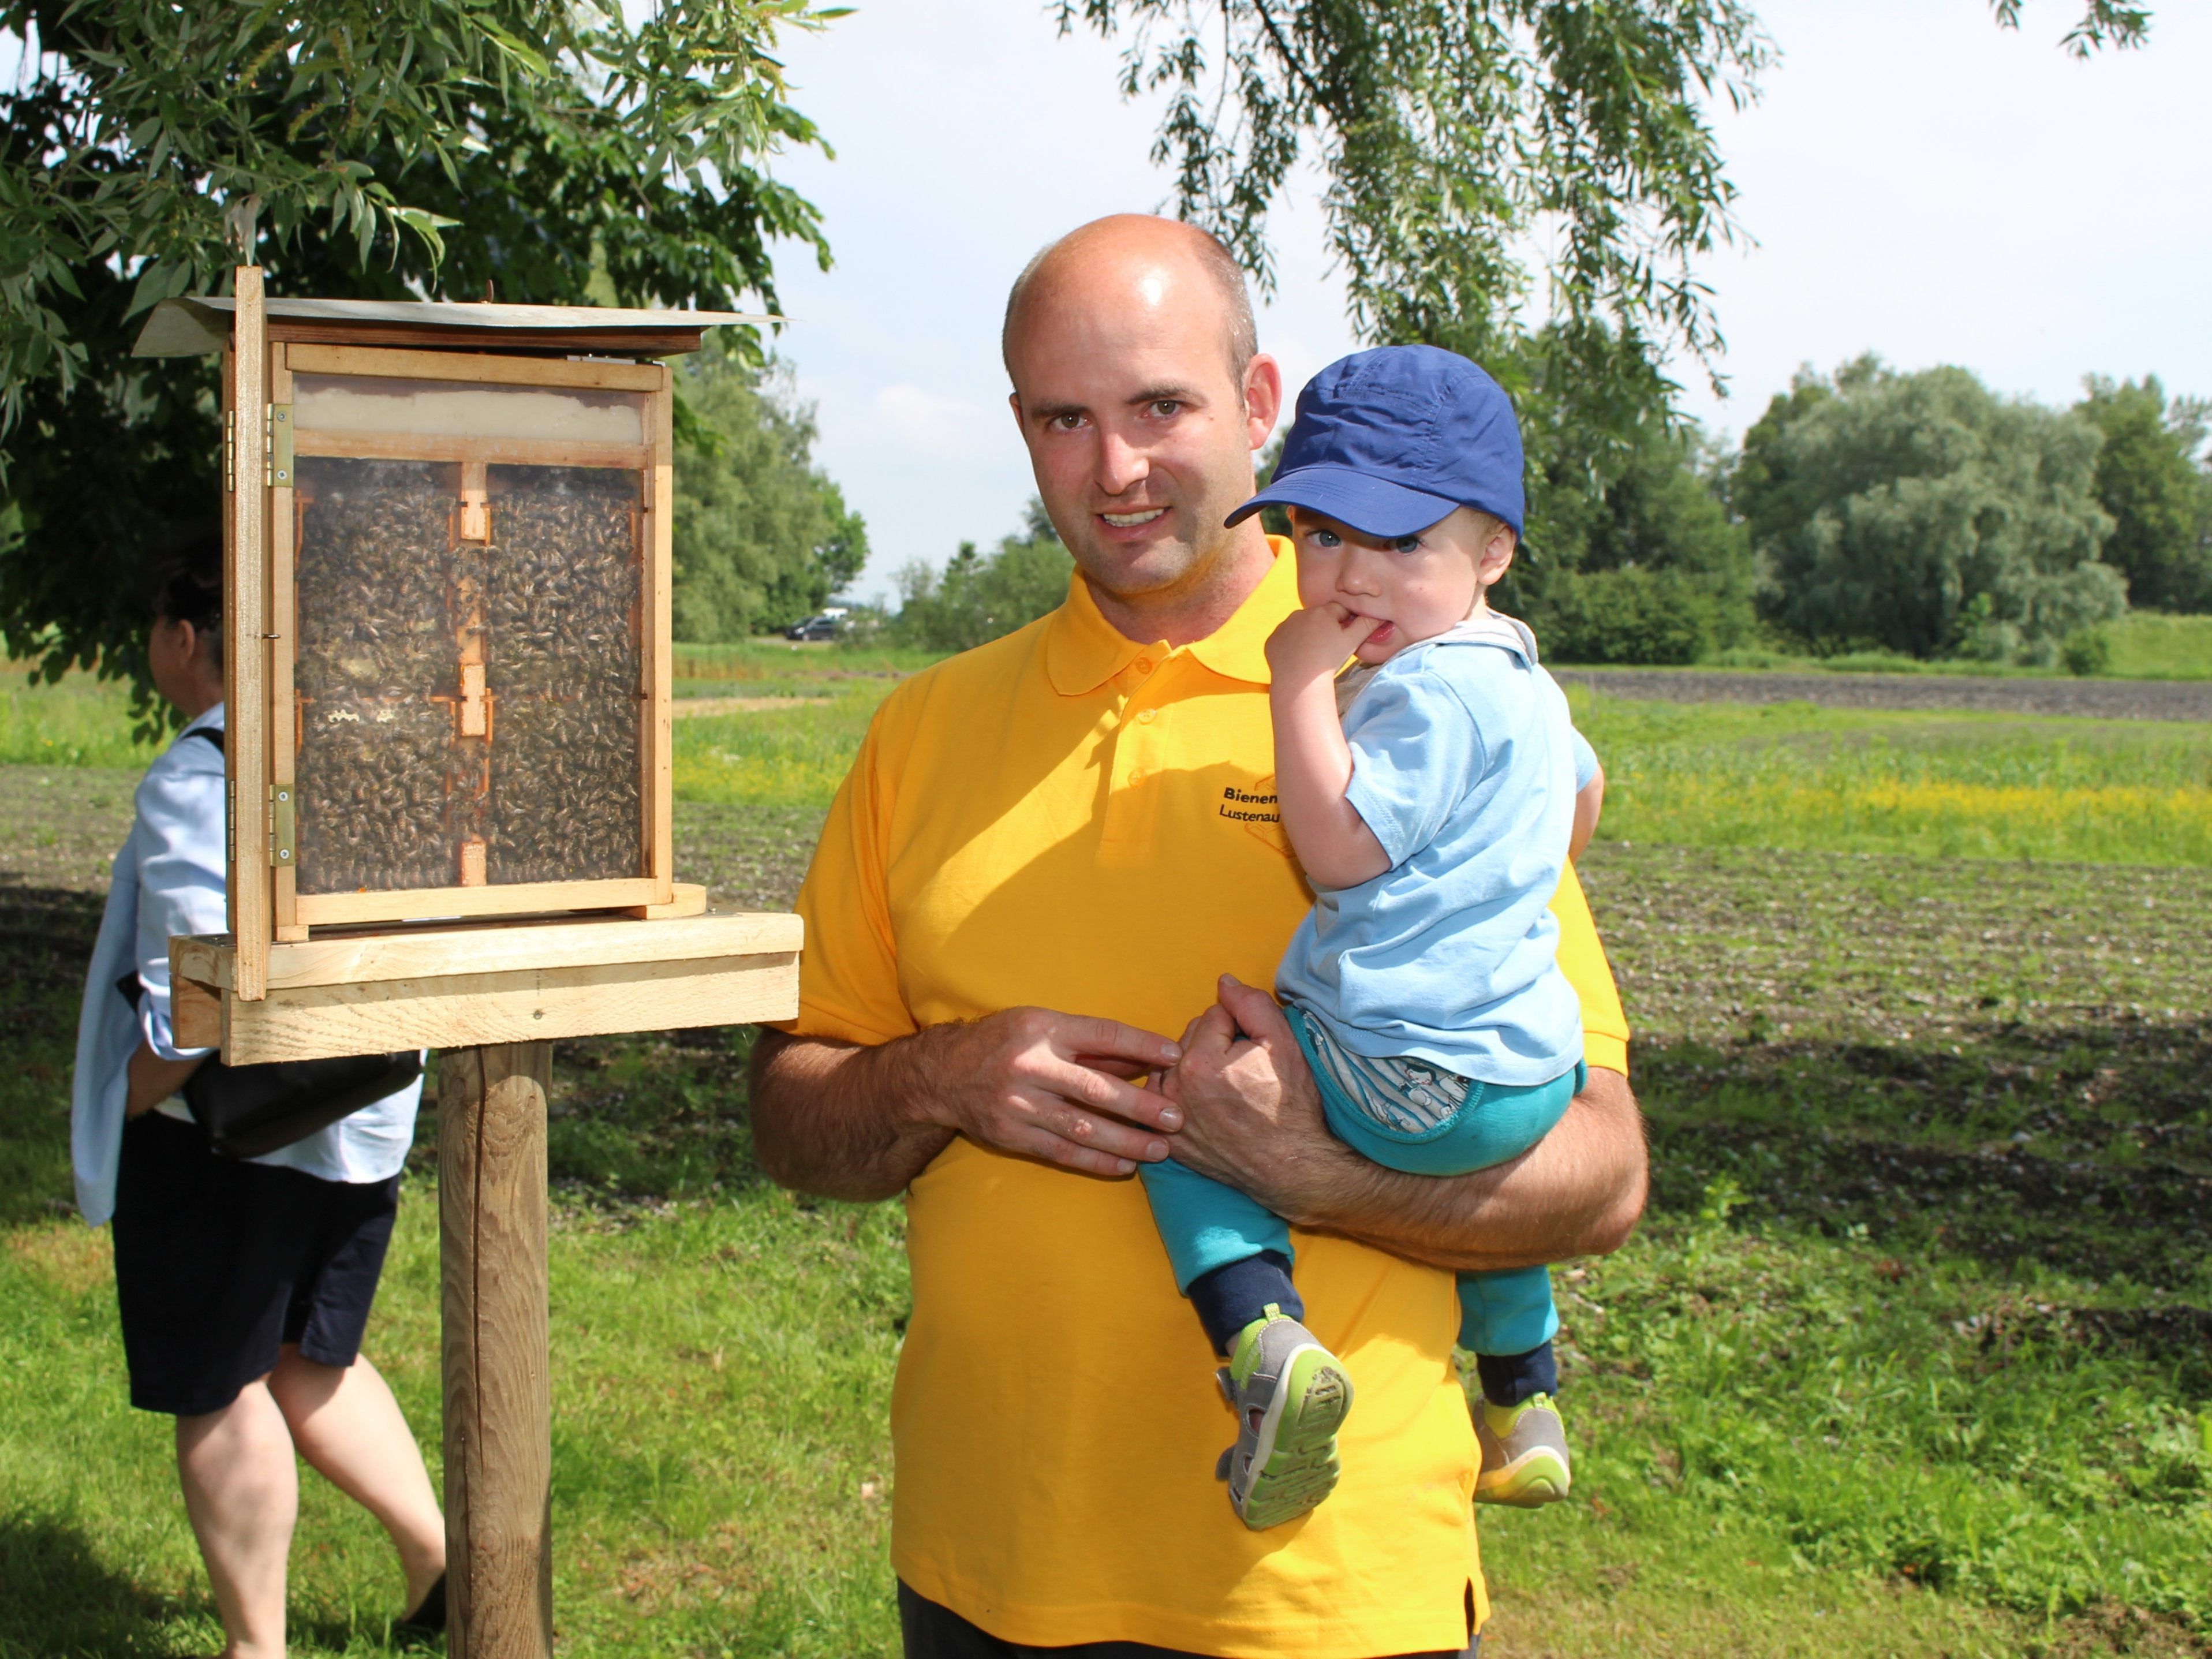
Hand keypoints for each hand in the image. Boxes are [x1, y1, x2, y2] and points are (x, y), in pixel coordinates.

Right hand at [902, 1007, 1185, 1177]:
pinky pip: (1061, 1152)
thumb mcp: (1045, 1026)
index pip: (1101, 1035)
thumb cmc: (1006, 1042)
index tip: (1174, 1055)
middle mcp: (1030, 1065)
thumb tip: (1149, 1057)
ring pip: (1081, 1127)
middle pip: (1095, 1088)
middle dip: (1140, 1105)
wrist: (943, 1074)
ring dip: (1125, 1141)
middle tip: (1176, 1117)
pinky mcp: (1011, 1135)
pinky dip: (1095, 1160)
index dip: (1140, 1045)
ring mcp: (1018, 1104)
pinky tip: (1125, 1166)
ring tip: (1160, 1149)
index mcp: (1043, 1029)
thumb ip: (1094, 1045)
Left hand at [1154, 975, 1354, 1219]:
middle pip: (1188, 1039)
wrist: (1293, 1165)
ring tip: (1224, 1088)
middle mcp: (1174, 1089)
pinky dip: (1180, 1098)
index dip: (1239, 1027)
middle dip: (1213, 1045)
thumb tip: (1223, 982)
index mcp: (1199, 1061)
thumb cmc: (1291, 1104)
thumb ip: (1250, 1005)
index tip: (1254, 1050)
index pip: (1212, 1015)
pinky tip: (1204, 1107)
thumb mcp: (1283, 1044)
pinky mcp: (1169, 1141)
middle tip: (1242, 1070)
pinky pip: (1165, 1101)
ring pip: (1173, 1068)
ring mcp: (1168, 1118)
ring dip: (1193, 1069)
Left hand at [1265, 603, 1380, 686]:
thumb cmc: (1329, 661)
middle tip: (1328, 649)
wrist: (1299, 682)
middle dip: (1324, 628)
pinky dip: (1290, 646)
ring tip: (1312, 656)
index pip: (1338, 610)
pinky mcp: (1272, 640)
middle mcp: (1301, 614)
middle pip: (1318, 617)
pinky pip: (1284, 640)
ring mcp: (1283, 626)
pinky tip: (1297, 659)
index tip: (1344, 637)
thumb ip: (1367, 625)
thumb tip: (1380, 615)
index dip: (1344, 623)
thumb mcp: (1352, 643)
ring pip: (1299, 627)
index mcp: (1322, 611)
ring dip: (1306, 636)